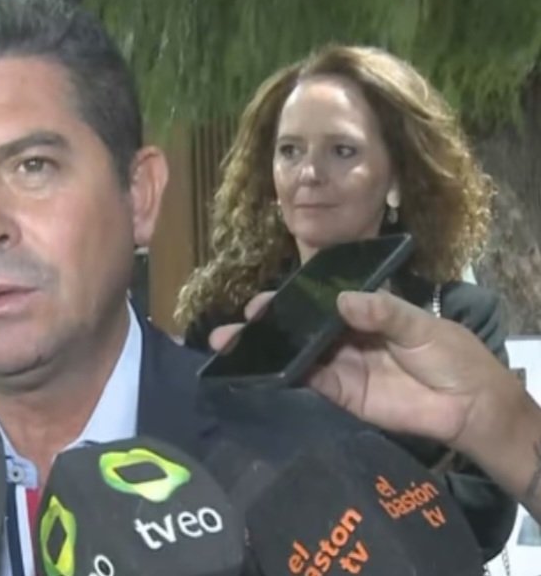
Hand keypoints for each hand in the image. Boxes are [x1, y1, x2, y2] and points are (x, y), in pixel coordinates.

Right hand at [208, 290, 521, 452]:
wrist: (468, 404)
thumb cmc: (450, 354)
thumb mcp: (420, 323)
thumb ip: (383, 311)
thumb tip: (341, 300)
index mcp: (362, 312)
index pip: (319, 300)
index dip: (290, 297)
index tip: (263, 296)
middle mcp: (344, 337)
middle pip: (299, 327)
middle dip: (267, 323)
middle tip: (238, 323)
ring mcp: (340, 365)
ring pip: (296, 354)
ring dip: (266, 350)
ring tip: (231, 345)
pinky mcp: (341, 393)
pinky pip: (309, 381)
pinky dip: (285, 375)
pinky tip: (261, 368)